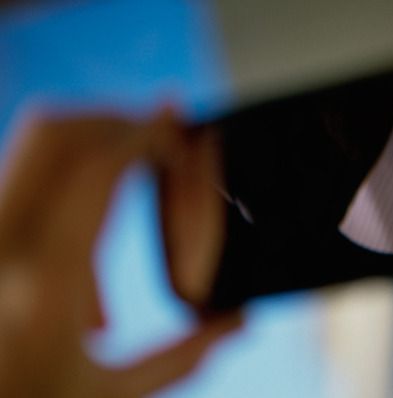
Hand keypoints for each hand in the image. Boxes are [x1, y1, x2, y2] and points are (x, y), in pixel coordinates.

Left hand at [0, 108, 236, 396]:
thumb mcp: (115, 395)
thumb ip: (186, 356)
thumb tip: (241, 320)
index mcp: (46, 281)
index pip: (99, 167)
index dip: (145, 131)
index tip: (177, 118)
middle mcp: (2, 244)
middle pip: (57, 132)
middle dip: (117, 120)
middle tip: (159, 137)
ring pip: (35, 143)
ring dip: (91, 142)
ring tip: (135, 174)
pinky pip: (26, 175)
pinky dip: (67, 177)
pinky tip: (95, 237)